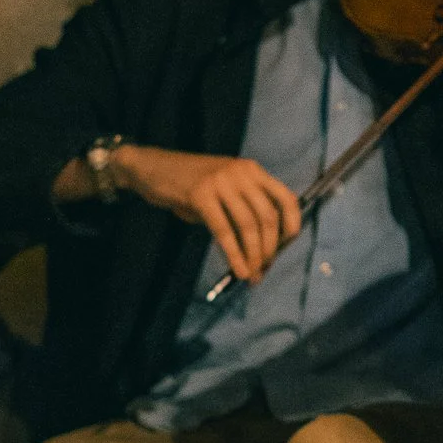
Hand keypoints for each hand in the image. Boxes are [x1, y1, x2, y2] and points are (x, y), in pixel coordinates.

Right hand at [112, 144, 301, 283]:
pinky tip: (238, 269)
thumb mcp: (223, 191)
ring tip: (252, 274)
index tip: (287, 246)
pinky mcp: (201, 195)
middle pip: (267, 216)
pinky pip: (223, 230)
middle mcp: (242, 173)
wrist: (151, 167)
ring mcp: (221, 182)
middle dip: (269, 247)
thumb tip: (261, 248)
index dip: (292, 223)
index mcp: (252, 171)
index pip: (285, 197)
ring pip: (248, 225)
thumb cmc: (188, 184)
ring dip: (253, 254)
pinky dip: (234, 254)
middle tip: (264, 268)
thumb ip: (242, 210)